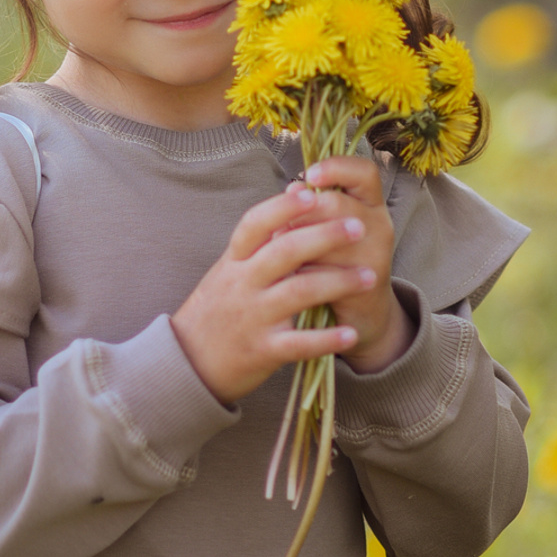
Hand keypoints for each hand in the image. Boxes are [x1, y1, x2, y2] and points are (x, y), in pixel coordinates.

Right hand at [171, 193, 375, 404]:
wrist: (186, 364)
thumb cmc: (214, 312)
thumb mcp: (226, 272)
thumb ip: (256, 245)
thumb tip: (287, 205)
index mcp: (234, 262)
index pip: (255, 223)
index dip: (283, 206)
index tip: (312, 191)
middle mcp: (242, 285)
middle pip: (285, 251)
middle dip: (325, 236)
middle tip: (359, 228)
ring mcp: (253, 318)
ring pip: (299, 292)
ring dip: (339, 282)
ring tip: (371, 277)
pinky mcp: (263, 351)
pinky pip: (299, 344)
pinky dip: (327, 339)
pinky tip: (350, 333)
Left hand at [278, 155, 411, 373]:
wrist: (360, 316)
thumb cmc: (335, 262)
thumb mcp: (327, 228)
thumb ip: (311, 206)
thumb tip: (292, 189)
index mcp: (371, 203)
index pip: (364, 171)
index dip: (337, 167)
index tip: (309, 174)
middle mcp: (379, 225)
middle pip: (336, 204)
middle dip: (301, 215)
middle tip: (283, 227)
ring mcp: (374, 255)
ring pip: (326, 239)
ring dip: (297, 245)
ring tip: (285, 254)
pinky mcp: (362, 284)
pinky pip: (320, 272)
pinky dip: (300, 273)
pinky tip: (292, 277)